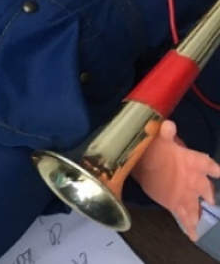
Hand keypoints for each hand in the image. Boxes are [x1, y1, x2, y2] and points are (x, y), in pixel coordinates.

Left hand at [132, 120, 219, 240]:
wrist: (147, 162)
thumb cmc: (158, 148)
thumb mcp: (160, 138)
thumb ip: (165, 133)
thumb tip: (167, 124)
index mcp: (190, 161)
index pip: (204, 163)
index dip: (211, 168)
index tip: (217, 172)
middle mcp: (192, 178)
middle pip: (204, 186)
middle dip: (207, 192)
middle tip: (209, 199)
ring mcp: (185, 192)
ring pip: (195, 204)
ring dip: (197, 213)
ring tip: (198, 223)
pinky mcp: (176, 203)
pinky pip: (185, 215)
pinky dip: (190, 226)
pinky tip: (193, 235)